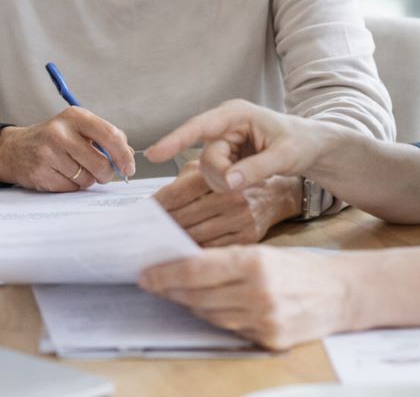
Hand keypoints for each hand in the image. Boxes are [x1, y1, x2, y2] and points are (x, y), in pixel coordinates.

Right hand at [0, 106, 135, 190]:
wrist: (13, 149)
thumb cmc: (52, 139)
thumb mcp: (76, 127)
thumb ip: (103, 137)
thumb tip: (128, 156)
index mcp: (75, 116)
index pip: (110, 135)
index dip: (124, 155)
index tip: (129, 167)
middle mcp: (61, 132)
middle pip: (101, 163)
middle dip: (106, 174)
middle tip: (100, 173)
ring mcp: (49, 152)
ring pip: (87, 179)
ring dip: (86, 180)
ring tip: (73, 169)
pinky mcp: (41, 172)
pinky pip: (70, 188)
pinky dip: (71, 186)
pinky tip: (60, 175)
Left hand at [139, 245, 350, 349]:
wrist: (343, 292)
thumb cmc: (298, 266)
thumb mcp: (261, 250)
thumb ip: (224, 258)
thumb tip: (182, 263)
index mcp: (253, 262)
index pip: (196, 270)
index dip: (166, 274)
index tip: (145, 273)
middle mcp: (258, 293)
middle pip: (199, 296)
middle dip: (170, 290)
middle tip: (149, 282)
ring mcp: (264, 320)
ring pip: (211, 315)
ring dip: (188, 305)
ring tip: (171, 293)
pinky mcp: (270, 340)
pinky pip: (230, 328)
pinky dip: (214, 317)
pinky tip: (202, 308)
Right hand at [145, 100, 326, 192]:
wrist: (313, 147)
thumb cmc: (302, 143)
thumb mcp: (285, 156)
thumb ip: (256, 169)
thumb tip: (229, 182)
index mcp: (235, 114)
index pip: (198, 127)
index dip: (175, 140)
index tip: (153, 154)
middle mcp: (224, 125)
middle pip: (206, 157)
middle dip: (223, 176)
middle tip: (249, 183)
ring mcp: (223, 140)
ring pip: (209, 170)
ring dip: (227, 182)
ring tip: (255, 178)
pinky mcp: (225, 155)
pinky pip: (216, 175)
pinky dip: (230, 183)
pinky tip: (248, 178)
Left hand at [155, 161, 301, 244]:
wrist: (276, 192)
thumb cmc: (234, 176)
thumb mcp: (208, 167)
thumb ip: (182, 180)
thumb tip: (154, 203)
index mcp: (218, 175)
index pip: (177, 194)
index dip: (157, 205)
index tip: (142, 213)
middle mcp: (232, 196)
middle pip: (184, 217)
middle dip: (162, 226)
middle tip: (144, 233)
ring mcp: (242, 219)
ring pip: (196, 236)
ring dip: (175, 241)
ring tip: (158, 244)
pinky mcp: (249, 238)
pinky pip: (213, 250)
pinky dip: (195, 253)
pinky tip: (183, 253)